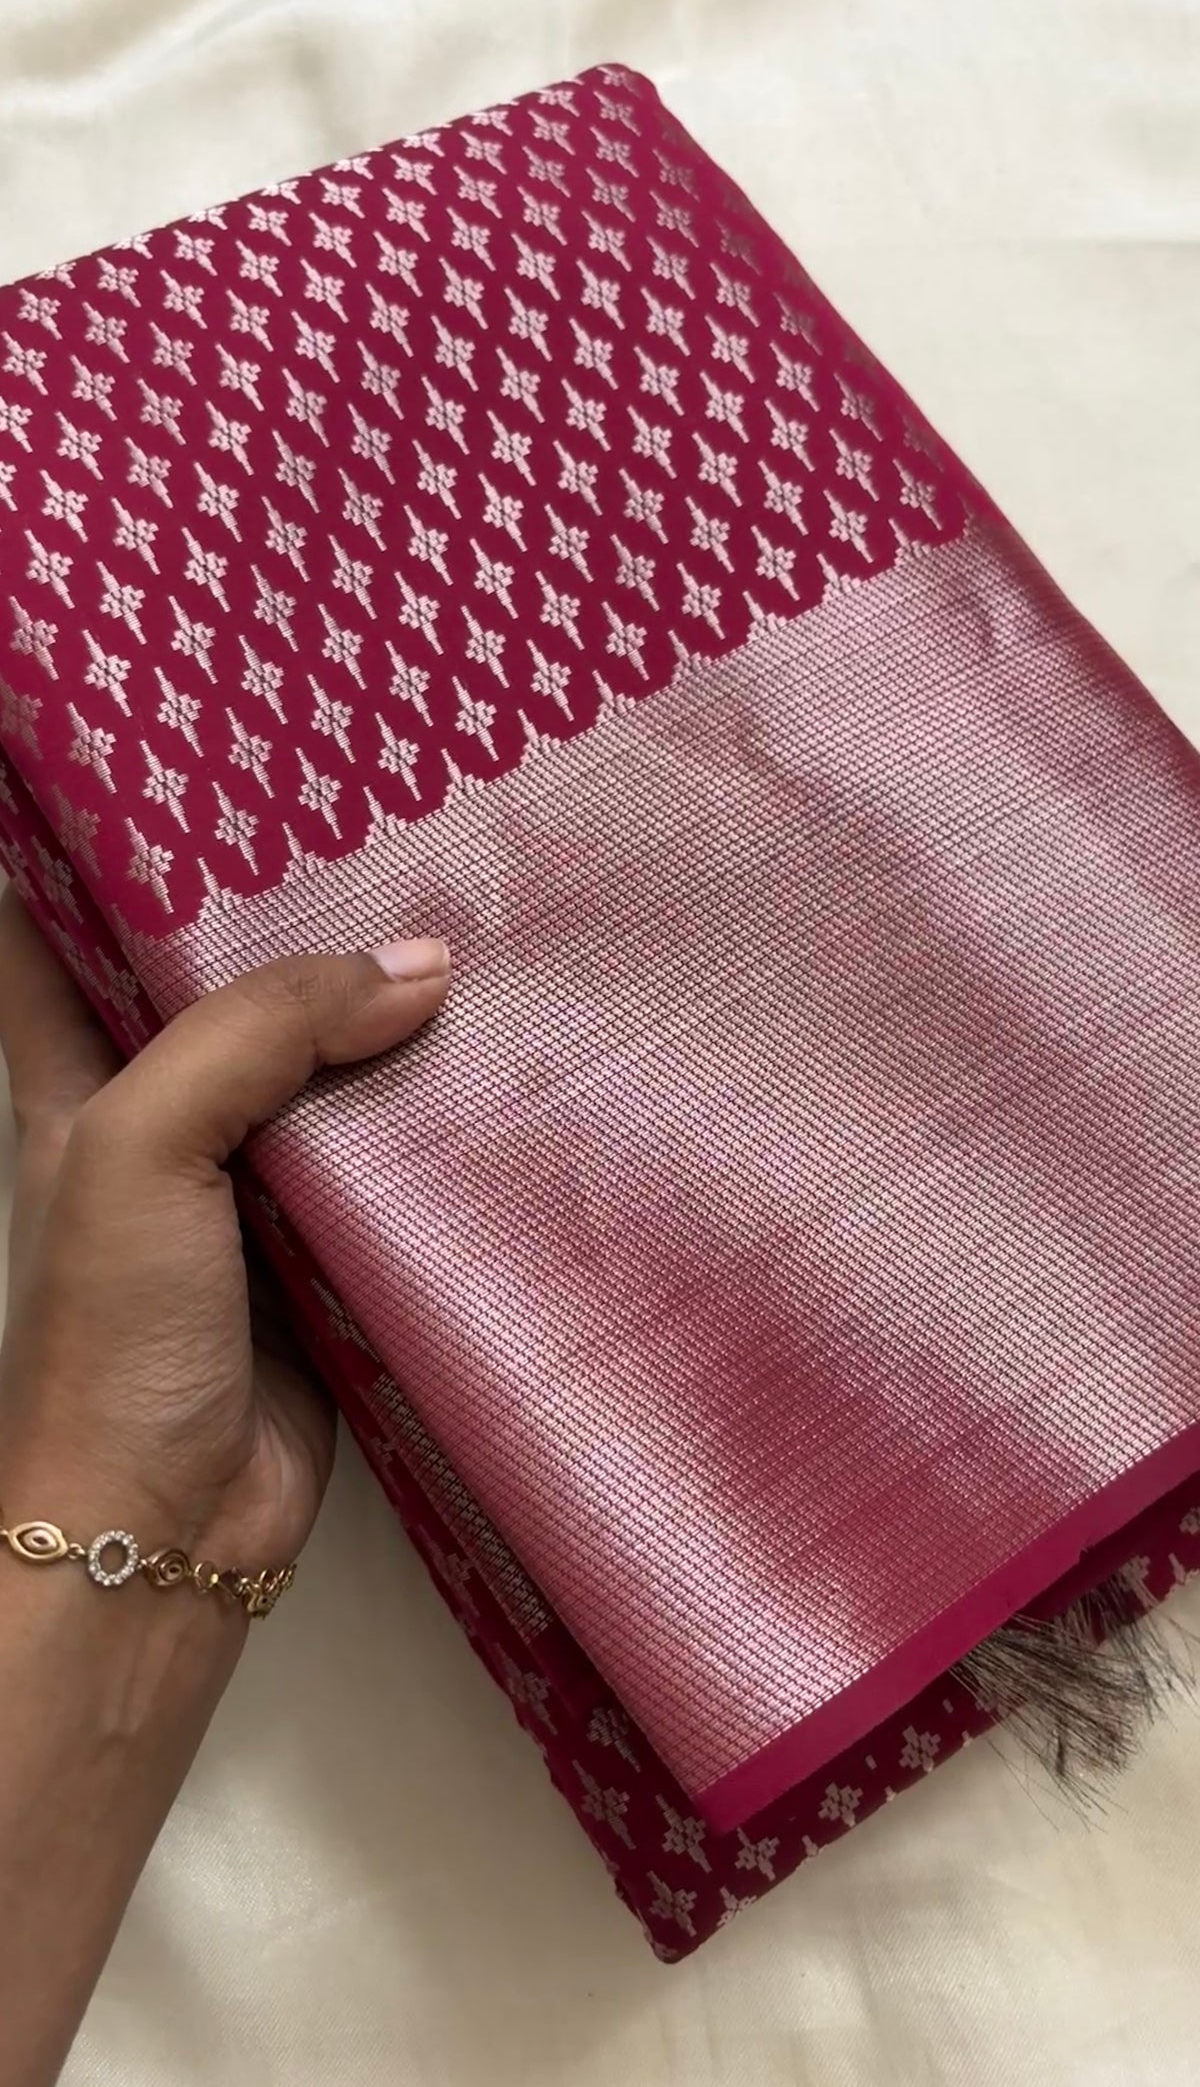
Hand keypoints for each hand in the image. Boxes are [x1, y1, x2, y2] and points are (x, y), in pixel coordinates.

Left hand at [0, 887, 449, 1577]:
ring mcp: (250, 1188)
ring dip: (383, 1016)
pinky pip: (388, 1161)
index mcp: (78, 1077)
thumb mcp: (145, 1146)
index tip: (212, 777)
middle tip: (389, 827)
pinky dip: (436, 1117)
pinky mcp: (331, 1253)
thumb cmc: (111, 1338)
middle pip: (227, 987)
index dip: (123, 850)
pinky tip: (504, 1060)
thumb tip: (416, 968)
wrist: (165, 1534)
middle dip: (297, 918)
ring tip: (473, 919)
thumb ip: (262, 1033)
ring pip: (322, 1069)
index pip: (72, 929)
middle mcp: (162, 1118)